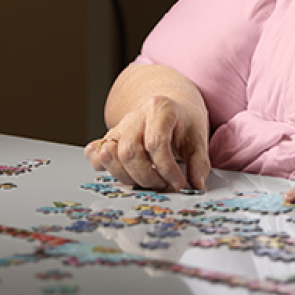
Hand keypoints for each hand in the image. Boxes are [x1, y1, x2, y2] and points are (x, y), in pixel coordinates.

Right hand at [84, 94, 209, 192]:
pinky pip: (95, 153)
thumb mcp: (198, 138)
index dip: (166, 168)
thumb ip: (199, 162)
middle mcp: (136, 115)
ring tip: (148, 182)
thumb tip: (196, 185)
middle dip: (147, 177)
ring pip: (111, 155)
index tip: (178, 183)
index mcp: (160, 109)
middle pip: (130, 151)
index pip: (156, 142)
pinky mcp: (109, 138)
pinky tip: (125, 173)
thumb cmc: (183, 125)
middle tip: (163, 186)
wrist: (170, 111)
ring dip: (128, 177)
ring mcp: (119, 126)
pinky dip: (104, 167)